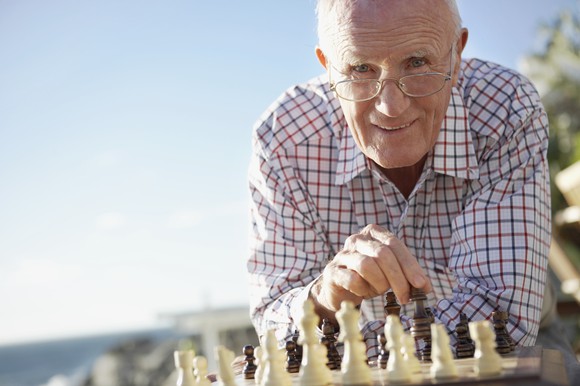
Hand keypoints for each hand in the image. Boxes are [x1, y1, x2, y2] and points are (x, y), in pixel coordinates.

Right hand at [310, 224, 430, 318]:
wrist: (339, 289)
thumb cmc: (368, 278)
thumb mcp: (390, 273)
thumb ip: (407, 275)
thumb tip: (426, 287)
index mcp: (373, 233)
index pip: (395, 244)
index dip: (410, 265)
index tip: (421, 284)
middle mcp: (357, 239)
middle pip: (383, 254)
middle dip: (398, 278)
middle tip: (405, 297)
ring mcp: (343, 254)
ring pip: (367, 265)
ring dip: (380, 283)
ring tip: (381, 291)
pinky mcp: (333, 271)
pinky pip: (352, 279)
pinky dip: (363, 289)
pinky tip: (363, 293)